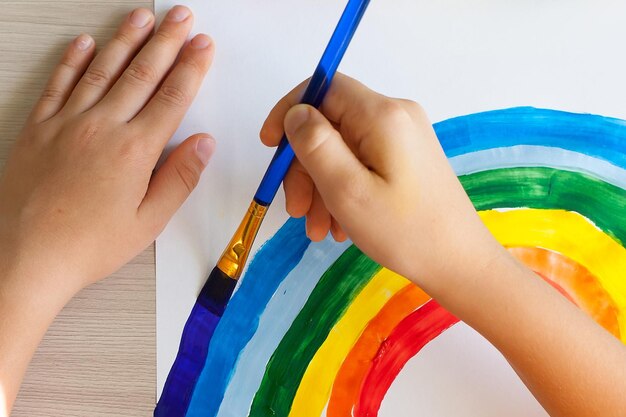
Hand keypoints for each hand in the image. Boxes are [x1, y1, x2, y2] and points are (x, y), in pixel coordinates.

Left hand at [0, 6, 214, 299]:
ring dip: (125, 40)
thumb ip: (179, 179)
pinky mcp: (38, 129)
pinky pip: (58, 84)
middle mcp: (101, 128)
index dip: (191, 67)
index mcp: (133, 151)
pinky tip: (84, 43)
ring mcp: (66, 124)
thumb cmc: (86, 245)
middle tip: (181, 16)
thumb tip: (203, 145)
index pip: (172, 98)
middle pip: (142, 74)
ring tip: (142, 17)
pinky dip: (72, 61)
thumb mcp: (147, 222)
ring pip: (103, 70)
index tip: (202, 45)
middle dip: (166, 41)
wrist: (24, 257)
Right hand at [260, 74, 502, 290]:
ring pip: (343, 150)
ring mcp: (402, 139)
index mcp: (382, 115)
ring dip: (322, 187)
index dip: (290, 111)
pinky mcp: (406, 160)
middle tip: (296, 211)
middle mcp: (395, 117)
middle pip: (331, 125)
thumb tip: (296, 113)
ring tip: (319, 230)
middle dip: (305, 167)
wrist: (459, 263)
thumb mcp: (347, 189)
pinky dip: (343, 191)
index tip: (269, 147)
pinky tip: (339, 226)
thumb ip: (315, 144)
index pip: (324, 88)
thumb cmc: (404, 230)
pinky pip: (361, 165)